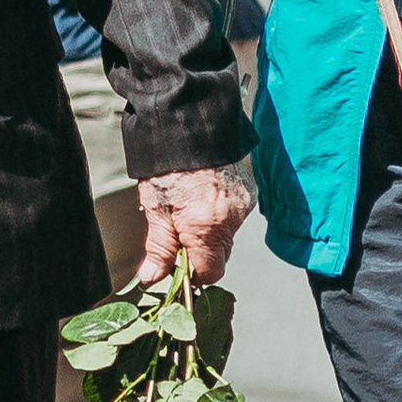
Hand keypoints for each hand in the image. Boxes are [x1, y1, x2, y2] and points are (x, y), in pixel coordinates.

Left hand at [133, 165, 252, 285]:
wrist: (186, 125)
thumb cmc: (167, 165)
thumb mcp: (155, 209)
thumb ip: (159, 248)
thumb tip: (153, 277)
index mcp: (207, 228)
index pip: (211, 272)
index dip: (193, 274)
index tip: (178, 266)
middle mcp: (231, 219)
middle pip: (220, 254)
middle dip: (200, 250)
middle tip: (177, 232)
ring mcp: (243, 204)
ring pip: (227, 233)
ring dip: (210, 230)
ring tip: (188, 208)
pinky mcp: (248, 191)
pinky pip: (234, 214)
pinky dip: (219, 212)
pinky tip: (202, 196)